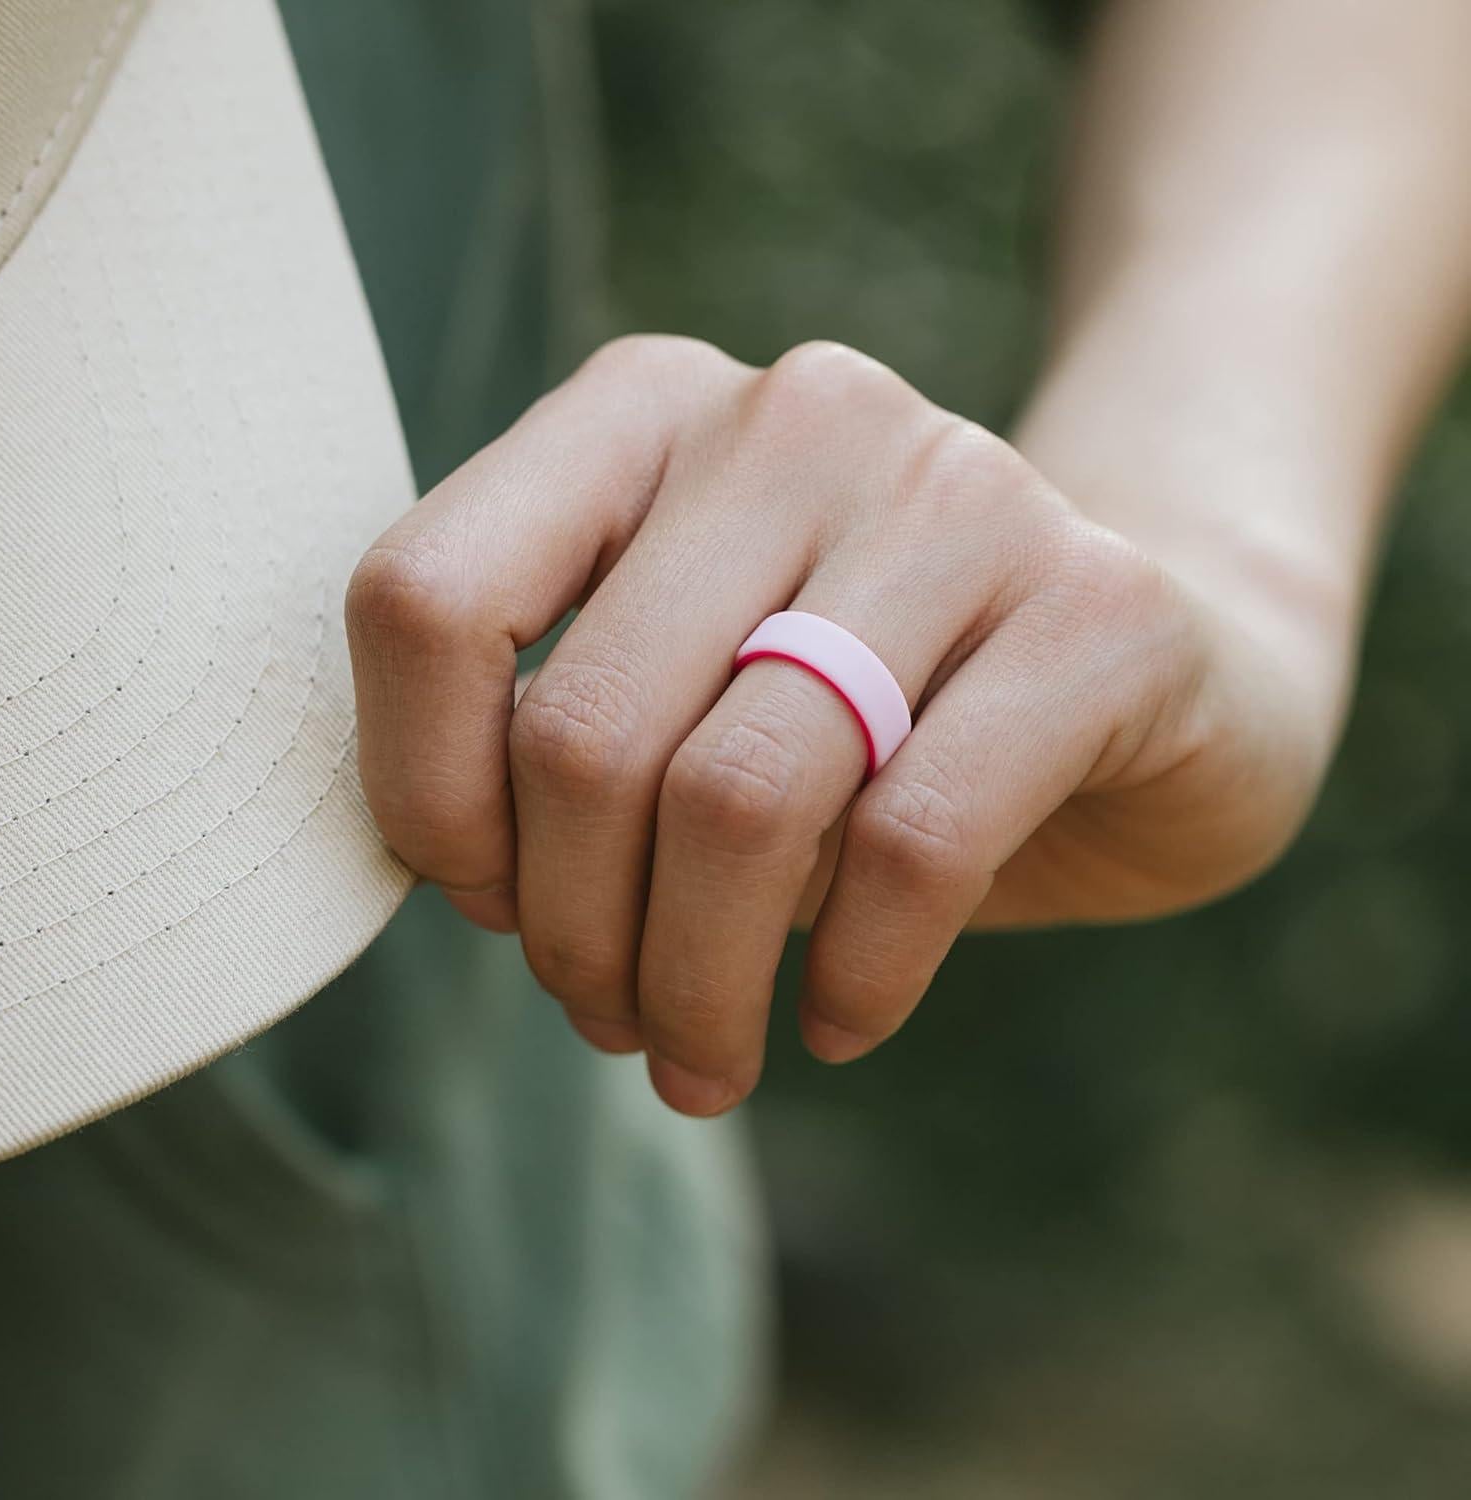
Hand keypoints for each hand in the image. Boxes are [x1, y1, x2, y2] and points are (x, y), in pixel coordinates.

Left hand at [345, 336, 1332, 1115]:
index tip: (487, 904)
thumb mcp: (687, 692)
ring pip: (740, 800)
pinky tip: (841, 1019)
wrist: (1143, 661)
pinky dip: (853, 977)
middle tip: (615, 1022)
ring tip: (703, 1055)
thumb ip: (565, 745)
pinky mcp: (1098, 606)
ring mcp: (960, 493)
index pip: (429, 599)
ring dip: (698, 984)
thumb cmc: (870, 703)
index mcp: (644, 410)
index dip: (425, 795)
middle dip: (575, 937)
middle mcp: (793, 417)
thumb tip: (474, 886)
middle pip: (587, 733)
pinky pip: (913, 845)